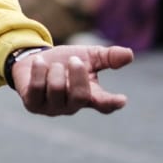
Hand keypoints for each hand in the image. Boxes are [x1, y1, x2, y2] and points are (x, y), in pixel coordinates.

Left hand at [12, 44, 133, 115]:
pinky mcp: (33, 105)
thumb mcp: (88, 56)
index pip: (104, 104)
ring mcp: (53, 108)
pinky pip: (37, 87)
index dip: (112, 102)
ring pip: (57, 89)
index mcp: (90, 96)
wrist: (34, 60)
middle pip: (80, 96)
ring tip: (54, 65)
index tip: (122, 99)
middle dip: (77, 74)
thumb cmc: (65, 61)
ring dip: (56, 70)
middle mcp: (72, 106)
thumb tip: (129, 54)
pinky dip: (39, 70)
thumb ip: (108, 57)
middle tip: (74, 60)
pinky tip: (39, 62)